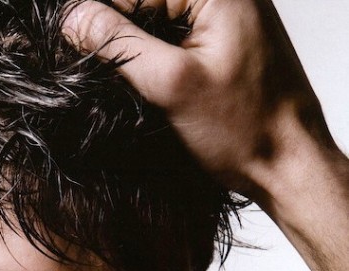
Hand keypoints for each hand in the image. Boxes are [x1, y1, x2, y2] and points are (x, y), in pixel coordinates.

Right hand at [63, 0, 333, 199]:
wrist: (288, 165)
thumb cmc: (245, 129)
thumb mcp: (172, 84)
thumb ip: (119, 46)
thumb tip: (72, 19)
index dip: (101, 20)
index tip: (76, 54)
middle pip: (145, 6)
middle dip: (120, 39)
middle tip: (108, 81)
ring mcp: (224, 19)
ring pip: (155, 25)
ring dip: (136, 56)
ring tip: (139, 93)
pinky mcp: (221, 46)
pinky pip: (173, 42)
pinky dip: (155, 65)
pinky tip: (152, 93)